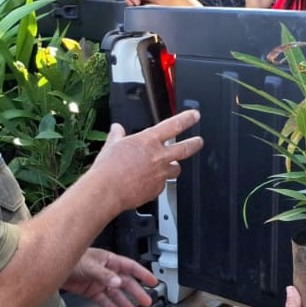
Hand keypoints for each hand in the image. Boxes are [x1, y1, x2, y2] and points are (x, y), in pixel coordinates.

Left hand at [63, 248, 157, 306]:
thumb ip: (104, 275)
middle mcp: (105, 271)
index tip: (153, 281)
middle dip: (136, 292)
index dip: (142, 274)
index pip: (130, 267)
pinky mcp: (89, 290)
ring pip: (115, 292)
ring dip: (124, 301)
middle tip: (146, 301)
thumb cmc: (70, 258)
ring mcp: (98, 281)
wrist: (50, 265)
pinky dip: (109, 306)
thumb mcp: (89, 265)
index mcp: (109, 260)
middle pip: (125, 282)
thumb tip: (118, 283)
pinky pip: (102, 299)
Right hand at [88, 110, 203, 212]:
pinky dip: (157, 184)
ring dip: (173, 168)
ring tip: (168, 168)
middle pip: (185, 148)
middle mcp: (159, 156)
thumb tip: (117, 128)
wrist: (107, 190)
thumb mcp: (111, 145)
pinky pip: (162, 185)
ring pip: (176, 170)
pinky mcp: (157, 190)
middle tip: (199, 141)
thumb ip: (117, 135)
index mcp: (148, 141)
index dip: (187, 119)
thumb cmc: (107, 168)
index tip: (195, 116)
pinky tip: (146, 184)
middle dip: (195, 143)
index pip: (174, 125)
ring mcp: (160, 174)